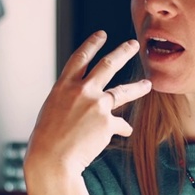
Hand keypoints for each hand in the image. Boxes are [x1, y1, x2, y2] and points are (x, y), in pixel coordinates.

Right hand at [25, 32, 149, 182]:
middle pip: (107, 65)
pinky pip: (120, 125)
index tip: (102, 34)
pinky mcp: (107, 123)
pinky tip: (125, 132)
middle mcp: (81, 91)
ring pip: (122, 92)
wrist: (52, 160)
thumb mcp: (52, 111)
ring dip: (137, 87)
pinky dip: (122, 128)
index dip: (91, 44)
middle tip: (134, 45)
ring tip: (147, 84)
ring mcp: (96, 105)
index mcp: (63, 86)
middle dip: (123, 52)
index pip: (79, 58)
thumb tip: (86, 101)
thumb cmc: (47, 140)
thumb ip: (69, 100)